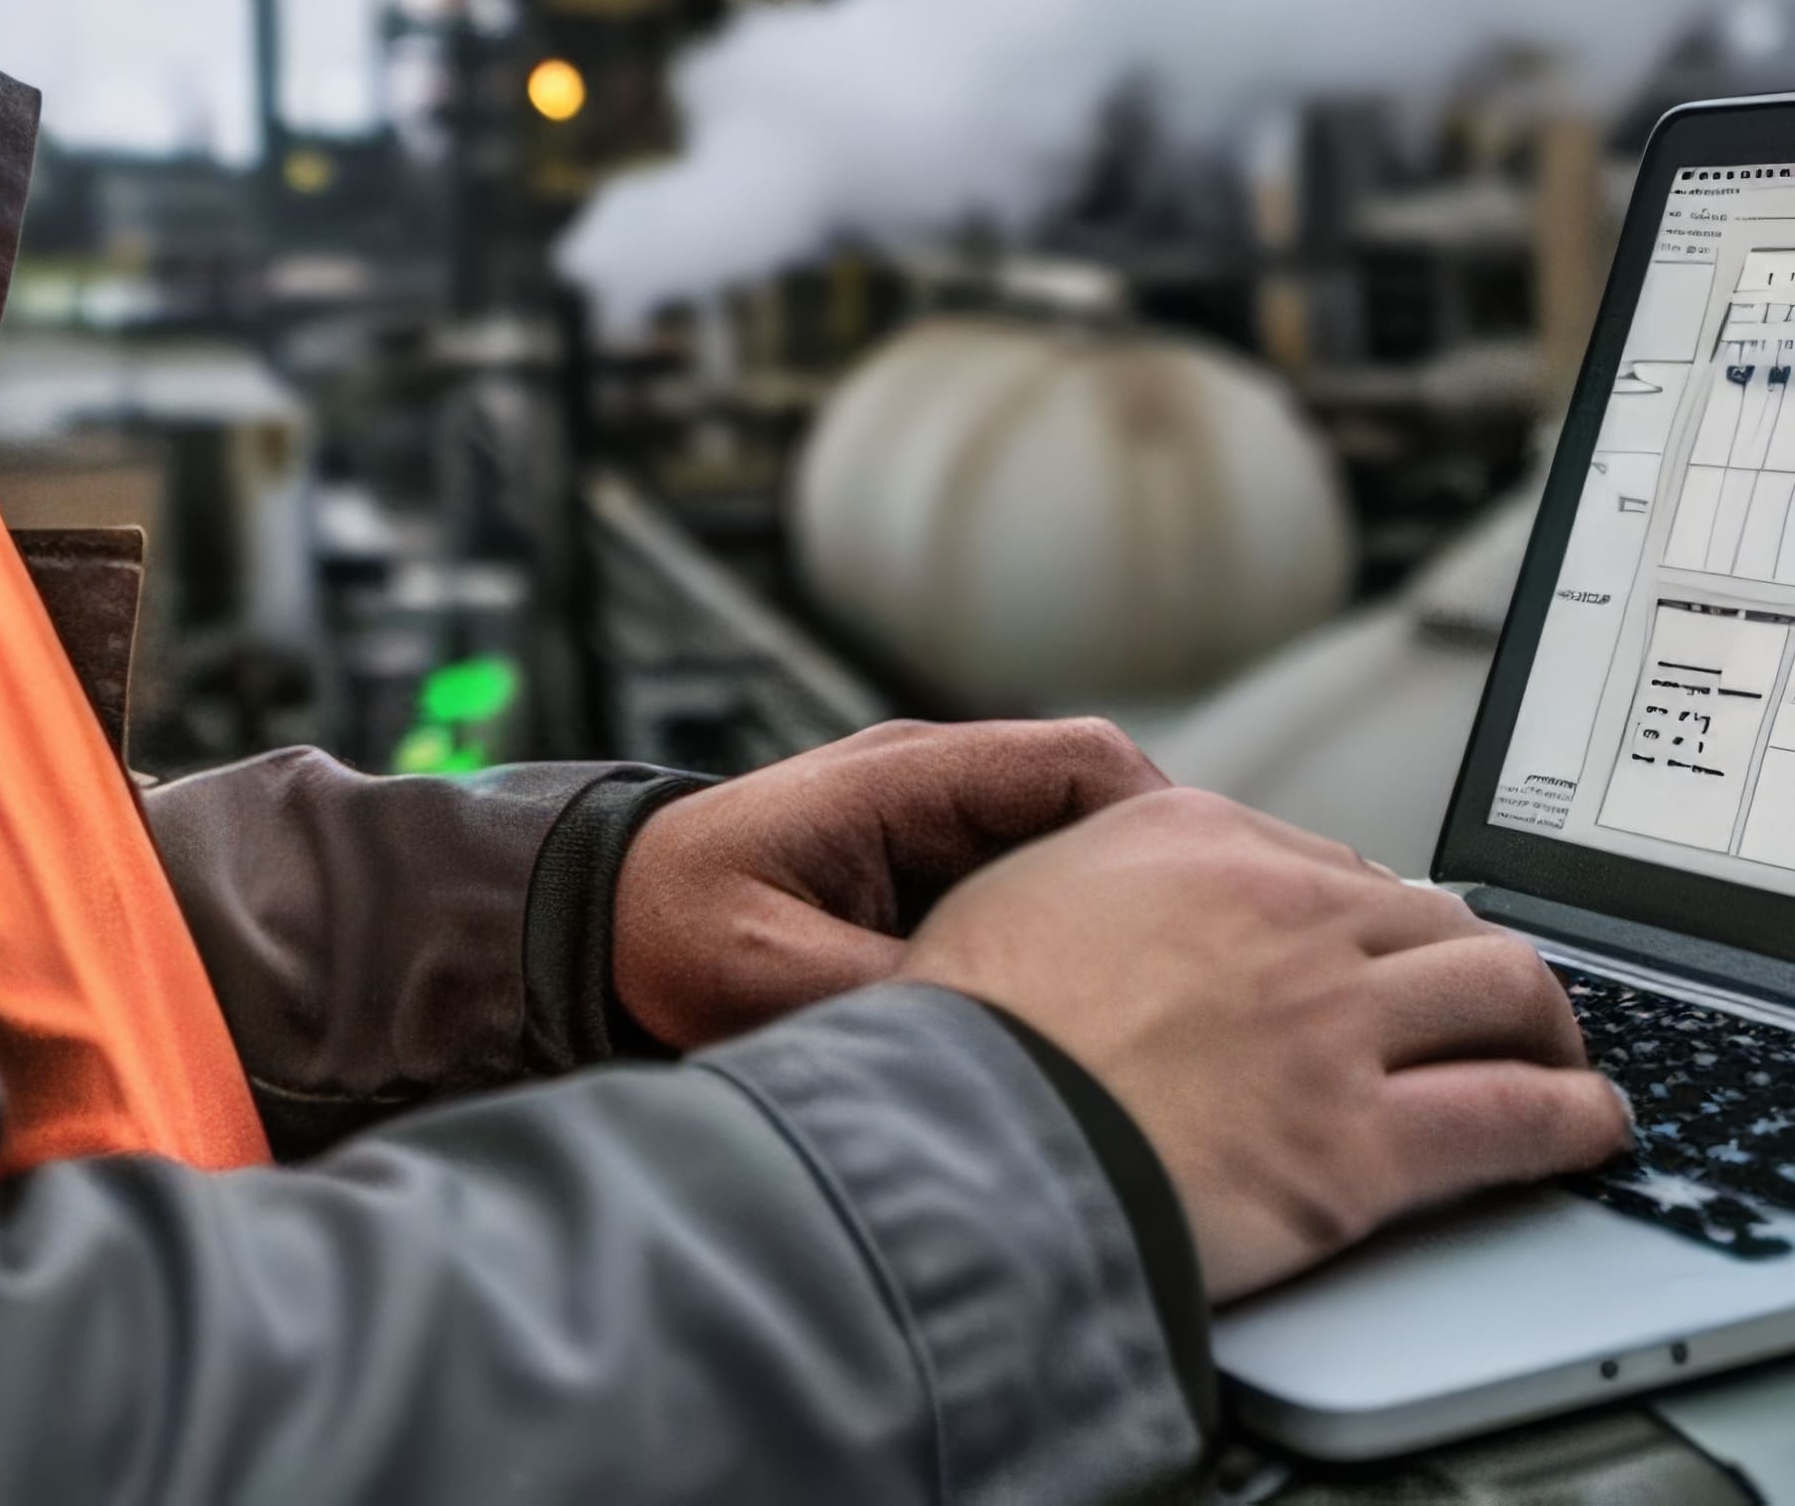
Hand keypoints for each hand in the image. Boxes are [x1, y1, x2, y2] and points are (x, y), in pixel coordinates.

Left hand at [612, 717, 1165, 1050]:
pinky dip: (1066, 942)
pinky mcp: (921, 885)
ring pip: (1069, 854)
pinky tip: (1088, 1016)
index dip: (1163, 825)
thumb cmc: (664, 935)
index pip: (1080, 763)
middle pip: (1097, 805)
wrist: (582, 932)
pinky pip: (1025, 893)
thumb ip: (893, 993)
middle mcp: (932, 789)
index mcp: (907, 778)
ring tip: (1165, 1002)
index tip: (1211, 907)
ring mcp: (930, 832)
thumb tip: (1008, 1031)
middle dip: (1161, 878)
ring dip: (1115, 916)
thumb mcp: (770, 976)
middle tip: (1212, 972)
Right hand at [903, 788, 1627, 1300]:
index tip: (1399, 950)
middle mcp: (1283, 913)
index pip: (1337, 865)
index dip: (1382, 918)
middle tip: (1503, 1001)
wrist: (957, 1147)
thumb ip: (1096, 873)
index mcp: (1197, 841)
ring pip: (1502, 992)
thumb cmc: (964, 1039)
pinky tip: (1592, 1128)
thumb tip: (1125, 889)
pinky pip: (1512, 1115)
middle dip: (1484, 960)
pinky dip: (1573, 1119)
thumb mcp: (1013, 895)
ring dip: (1550, 1026)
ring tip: (1564, 1056)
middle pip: (1439, 918)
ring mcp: (1331, 1026)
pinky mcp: (1360, 1141)